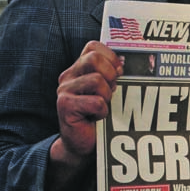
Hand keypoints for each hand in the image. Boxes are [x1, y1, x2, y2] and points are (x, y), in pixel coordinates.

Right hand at [54, 41, 122, 162]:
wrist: (84, 144)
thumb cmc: (100, 114)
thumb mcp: (109, 89)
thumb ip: (113, 73)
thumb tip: (125, 63)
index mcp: (79, 68)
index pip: (93, 47)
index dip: (110, 57)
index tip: (118, 73)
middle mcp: (68, 76)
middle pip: (94, 58)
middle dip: (110, 75)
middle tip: (111, 91)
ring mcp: (64, 91)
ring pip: (97, 81)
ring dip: (107, 96)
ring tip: (102, 107)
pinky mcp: (64, 106)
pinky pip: (96, 102)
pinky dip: (102, 112)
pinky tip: (96, 117)